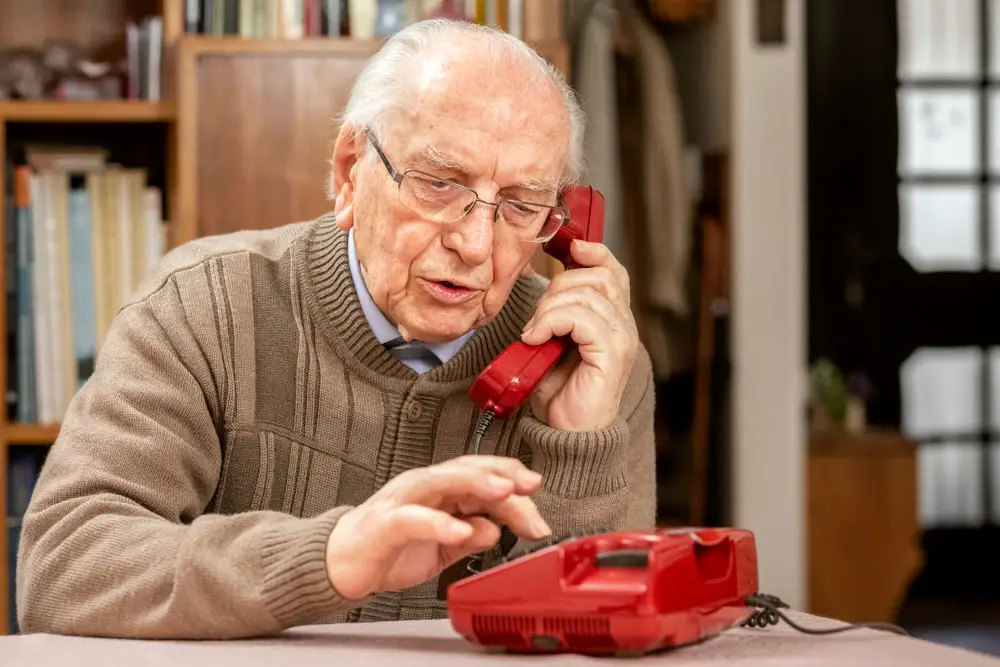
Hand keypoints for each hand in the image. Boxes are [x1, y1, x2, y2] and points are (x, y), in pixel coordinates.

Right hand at [324, 455, 550, 599]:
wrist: (341, 563)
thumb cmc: (391, 548)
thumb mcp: (442, 545)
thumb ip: (471, 536)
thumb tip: (497, 531)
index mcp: (440, 489)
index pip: (481, 474)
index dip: (511, 478)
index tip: (536, 490)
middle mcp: (423, 487)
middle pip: (467, 471)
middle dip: (501, 474)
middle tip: (530, 486)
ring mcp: (403, 501)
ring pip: (441, 481)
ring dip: (475, 484)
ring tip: (503, 492)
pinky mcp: (384, 524)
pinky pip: (413, 519)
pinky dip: (439, 524)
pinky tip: (462, 532)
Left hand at [521, 240, 638, 430]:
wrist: (567, 435)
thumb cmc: (559, 393)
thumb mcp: (552, 341)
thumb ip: (554, 312)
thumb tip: (540, 282)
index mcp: (612, 319)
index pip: (612, 269)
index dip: (592, 251)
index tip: (568, 247)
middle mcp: (623, 325)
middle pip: (597, 275)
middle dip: (558, 286)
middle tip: (537, 319)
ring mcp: (621, 338)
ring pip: (585, 293)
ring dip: (548, 309)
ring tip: (534, 334)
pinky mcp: (612, 353)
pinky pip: (581, 317)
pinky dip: (551, 322)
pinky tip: (537, 339)